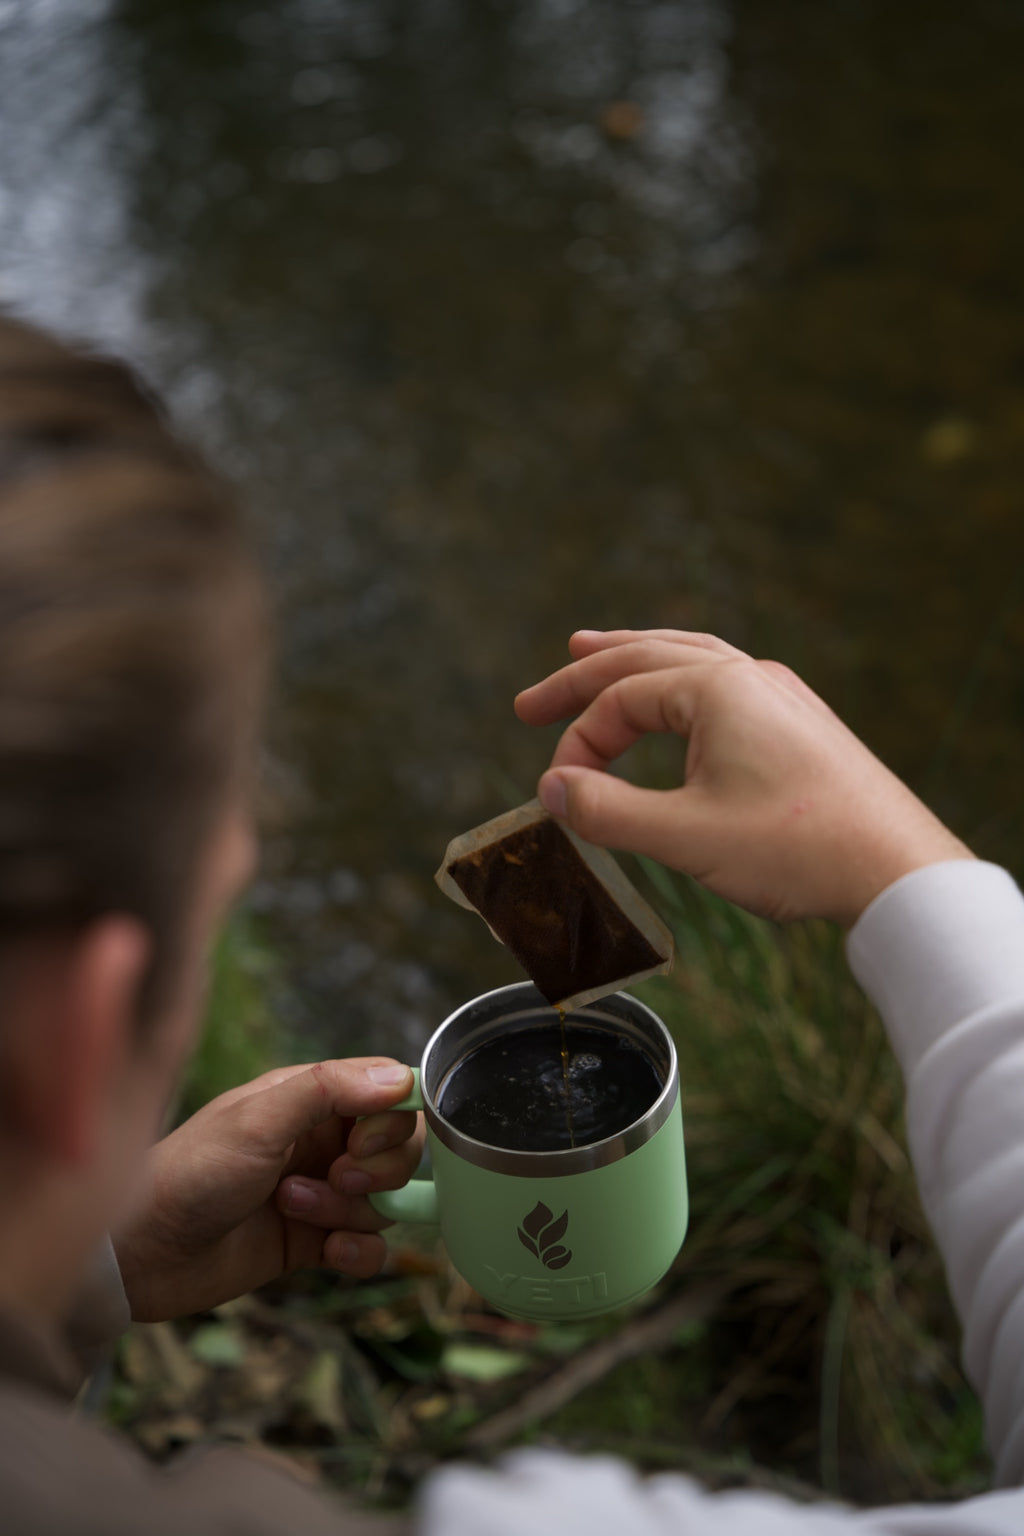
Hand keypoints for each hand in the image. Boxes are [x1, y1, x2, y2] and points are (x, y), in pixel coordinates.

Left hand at [114, 1058, 420, 1321]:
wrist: (142, 1254)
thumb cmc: (191, 1172)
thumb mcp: (258, 1120)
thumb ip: (329, 1090)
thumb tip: (400, 1077)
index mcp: (310, 1099)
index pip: (389, 1092)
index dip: (393, 1119)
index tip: (363, 1140)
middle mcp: (320, 1141)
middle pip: (399, 1149)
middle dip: (378, 1170)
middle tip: (336, 1178)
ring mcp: (319, 1192)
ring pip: (384, 1200)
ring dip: (350, 1211)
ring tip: (290, 1208)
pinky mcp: (312, 1242)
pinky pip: (370, 1247)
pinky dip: (360, 1252)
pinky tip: (326, 1253)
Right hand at [515, 629, 972, 927]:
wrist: (897, 869)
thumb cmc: (796, 849)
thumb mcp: (687, 837)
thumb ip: (609, 812)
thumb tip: (552, 791)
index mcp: (718, 688)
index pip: (621, 700)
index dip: (579, 744)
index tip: (560, 795)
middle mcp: (748, 675)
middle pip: (645, 657)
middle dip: (582, 676)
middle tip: (529, 703)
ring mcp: (778, 693)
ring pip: (687, 656)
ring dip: (632, 657)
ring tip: (587, 647)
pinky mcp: (797, 721)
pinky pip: (721, 679)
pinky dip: (677, 679)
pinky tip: (673, 697)